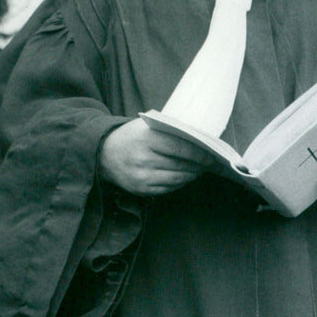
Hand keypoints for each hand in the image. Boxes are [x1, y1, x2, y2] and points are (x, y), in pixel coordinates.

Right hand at [99, 118, 214, 195]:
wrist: (102, 153)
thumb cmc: (131, 136)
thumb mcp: (148, 126)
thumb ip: (171, 131)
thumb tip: (201, 140)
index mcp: (146, 139)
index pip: (181, 148)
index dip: (200, 154)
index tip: (213, 155)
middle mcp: (143, 160)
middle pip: (181, 166)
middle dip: (199, 166)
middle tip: (212, 163)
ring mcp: (142, 177)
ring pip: (177, 179)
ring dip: (192, 175)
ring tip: (201, 169)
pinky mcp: (141, 190)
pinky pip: (169, 188)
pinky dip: (180, 182)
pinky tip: (186, 176)